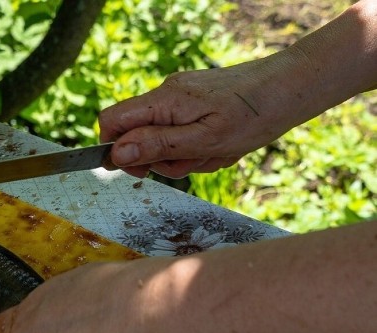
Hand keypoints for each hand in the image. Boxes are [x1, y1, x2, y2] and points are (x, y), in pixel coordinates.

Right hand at [98, 57, 295, 178]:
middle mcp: (167, 94)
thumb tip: (116, 154)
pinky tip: (224, 144)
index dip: (116, 150)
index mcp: (163, 101)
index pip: (112, 122)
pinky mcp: (196, 102)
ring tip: (219, 152)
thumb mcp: (204, 140)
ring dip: (187, 156)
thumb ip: (157, 146)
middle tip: (197, 161)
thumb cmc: (255, 113)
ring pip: (164, 140)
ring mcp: (181, 98)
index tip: (141, 171)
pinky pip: (183, 132)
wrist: (293, 87)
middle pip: (139, 137)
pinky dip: (199, 145)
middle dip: (164, 159)